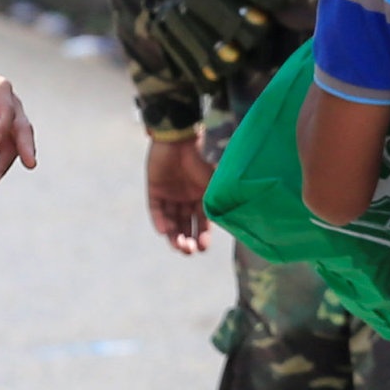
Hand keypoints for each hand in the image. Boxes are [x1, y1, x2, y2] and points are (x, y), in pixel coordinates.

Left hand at [0, 55, 37, 183]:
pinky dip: (1, 160)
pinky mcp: (3, 129)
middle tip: (29, 164)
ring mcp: (9, 117)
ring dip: (9, 160)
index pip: (7, 110)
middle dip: (26, 146)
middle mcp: (10, 103)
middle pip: (22, 126)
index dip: (2, 126)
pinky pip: (7, 146)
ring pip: (16, 140)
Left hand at [147, 132, 216, 253]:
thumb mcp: (214, 183)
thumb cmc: (201, 158)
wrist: (180, 139)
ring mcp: (170, 195)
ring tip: (178, 246)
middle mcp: (186, 199)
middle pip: (185, 226)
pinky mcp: (155, 190)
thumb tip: (234, 222)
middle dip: (187, 240)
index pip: (202, 223)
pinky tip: (165, 231)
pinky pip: (156, 210)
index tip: (203, 248)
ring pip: (171, 221)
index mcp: (202, 197)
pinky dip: (159, 221)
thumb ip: (219, 200)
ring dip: (174, 235)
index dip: (203, 237)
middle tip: (188, 251)